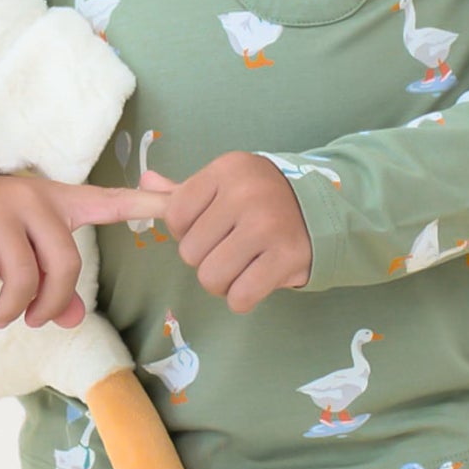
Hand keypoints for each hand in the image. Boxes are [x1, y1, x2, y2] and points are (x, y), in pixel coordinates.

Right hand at [0, 173, 161, 327]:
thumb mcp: (30, 254)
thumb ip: (56, 287)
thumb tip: (72, 321)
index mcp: (60, 203)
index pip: (112, 202)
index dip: (149, 204)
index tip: (180, 206)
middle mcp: (34, 199)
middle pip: (65, 264)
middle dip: (51, 304)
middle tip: (34, 320)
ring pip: (24, 275)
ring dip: (12, 310)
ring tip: (2, 317)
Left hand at [142, 152, 312, 312]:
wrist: (324, 212)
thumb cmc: (264, 199)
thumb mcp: (226, 185)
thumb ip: (182, 191)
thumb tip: (144, 182)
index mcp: (226, 171)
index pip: (175, 215)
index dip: (187, 231)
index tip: (212, 227)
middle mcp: (246, 194)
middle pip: (189, 252)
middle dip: (207, 258)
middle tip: (235, 246)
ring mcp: (267, 226)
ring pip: (210, 278)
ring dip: (223, 282)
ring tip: (245, 264)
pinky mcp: (286, 258)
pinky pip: (239, 297)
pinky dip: (243, 297)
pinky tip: (257, 279)